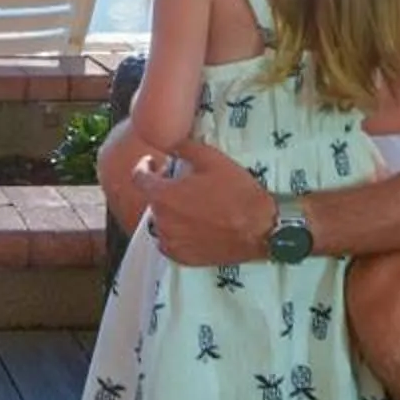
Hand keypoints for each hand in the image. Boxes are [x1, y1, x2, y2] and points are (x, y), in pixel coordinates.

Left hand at [135, 143, 278, 267]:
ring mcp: (171, 243)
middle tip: (183, 183)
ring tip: (191, 205)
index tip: (153, 163)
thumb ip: (183, 147)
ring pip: (161, 222)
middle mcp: (162, 222)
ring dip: (170, 211)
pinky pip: (169, 243)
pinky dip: (176, 232)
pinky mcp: (183, 259)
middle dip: (163, 188)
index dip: (144, 166)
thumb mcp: (212, 159)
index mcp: (163, 196)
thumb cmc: (237, 193)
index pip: (138, 178)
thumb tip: (167, 141)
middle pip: (152, 200)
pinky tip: (194, 225)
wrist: (261, 229)